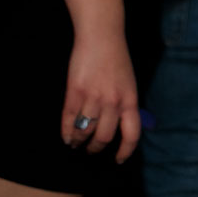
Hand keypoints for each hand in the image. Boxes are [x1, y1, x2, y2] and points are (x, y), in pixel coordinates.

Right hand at [61, 27, 139, 160]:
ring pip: (85, 131)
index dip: (125, 151)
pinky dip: (66, 132)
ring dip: (79, 142)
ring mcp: (93, 97)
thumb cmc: (117, 60)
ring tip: (76, 145)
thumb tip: (120, 126)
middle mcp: (113, 102)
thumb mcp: (129, 84)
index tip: (118, 159)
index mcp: (130, 100)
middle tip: (91, 151)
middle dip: (96, 148)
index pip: (132, 134)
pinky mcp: (75, 91)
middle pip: (105, 137)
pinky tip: (66, 137)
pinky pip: (69, 119)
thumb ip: (125, 104)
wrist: (101, 37)